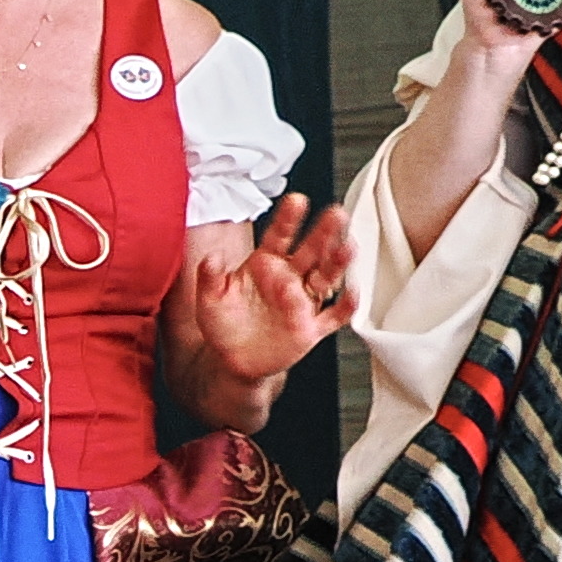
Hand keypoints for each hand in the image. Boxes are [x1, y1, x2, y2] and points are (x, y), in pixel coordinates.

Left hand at [178, 191, 357, 386]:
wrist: (232, 360)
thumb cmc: (224, 324)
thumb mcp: (209, 298)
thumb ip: (210, 276)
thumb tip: (211, 258)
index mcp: (265, 264)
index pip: (280, 236)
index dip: (288, 218)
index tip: (296, 200)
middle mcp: (288, 278)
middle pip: (310, 250)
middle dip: (324, 232)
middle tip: (336, 214)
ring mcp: (302, 302)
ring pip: (326, 277)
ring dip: (338, 263)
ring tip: (348, 248)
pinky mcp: (310, 327)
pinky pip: (333, 316)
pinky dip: (345, 306)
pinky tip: (352, 293)